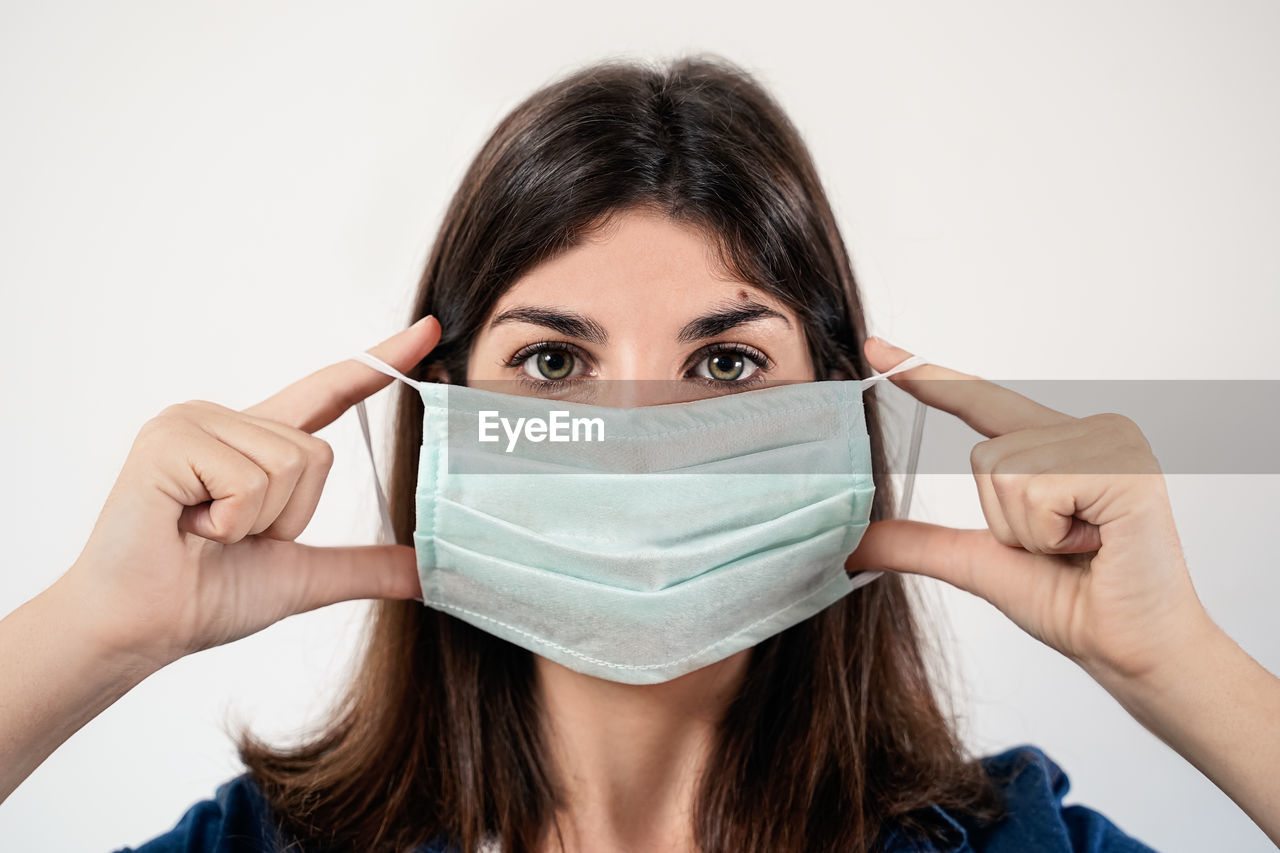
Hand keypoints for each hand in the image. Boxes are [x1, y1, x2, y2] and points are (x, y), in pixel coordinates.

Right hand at [59, 316, 440, 669]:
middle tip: (227, 537)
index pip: (331, 392)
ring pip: (289, 464)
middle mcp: (225, 419)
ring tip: (202, 531)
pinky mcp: (170, 438)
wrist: (140, 631)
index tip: (430, 330)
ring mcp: (194, 421)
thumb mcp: (304, 576)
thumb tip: (426, 572)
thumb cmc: (203, 597)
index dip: (381, 362)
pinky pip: (249, 479)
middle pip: (317, 454)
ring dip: (257, 521)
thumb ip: (364, 565)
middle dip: (288, 516)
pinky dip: (229, 522)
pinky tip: (184, 527)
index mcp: (256, 443)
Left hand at [846, 337, 1216, 683]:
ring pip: (1005, 472)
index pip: (979, 399)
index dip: (927, 375)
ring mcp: (1112, 441)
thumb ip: (917, 543)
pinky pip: (1036, 491)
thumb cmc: (1070, 603)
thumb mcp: (975, 562)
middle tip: (1060, 548)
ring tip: (1079, 547)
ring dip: (1028, 532)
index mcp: (1056, 442)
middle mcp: (1089, 428)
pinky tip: (1095, 545)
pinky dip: (1049, 536)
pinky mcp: (1126, 467)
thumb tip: (853, 543)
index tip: (877, 349)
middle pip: (984, 454)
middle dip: (1004, 521)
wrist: (1128, 652)